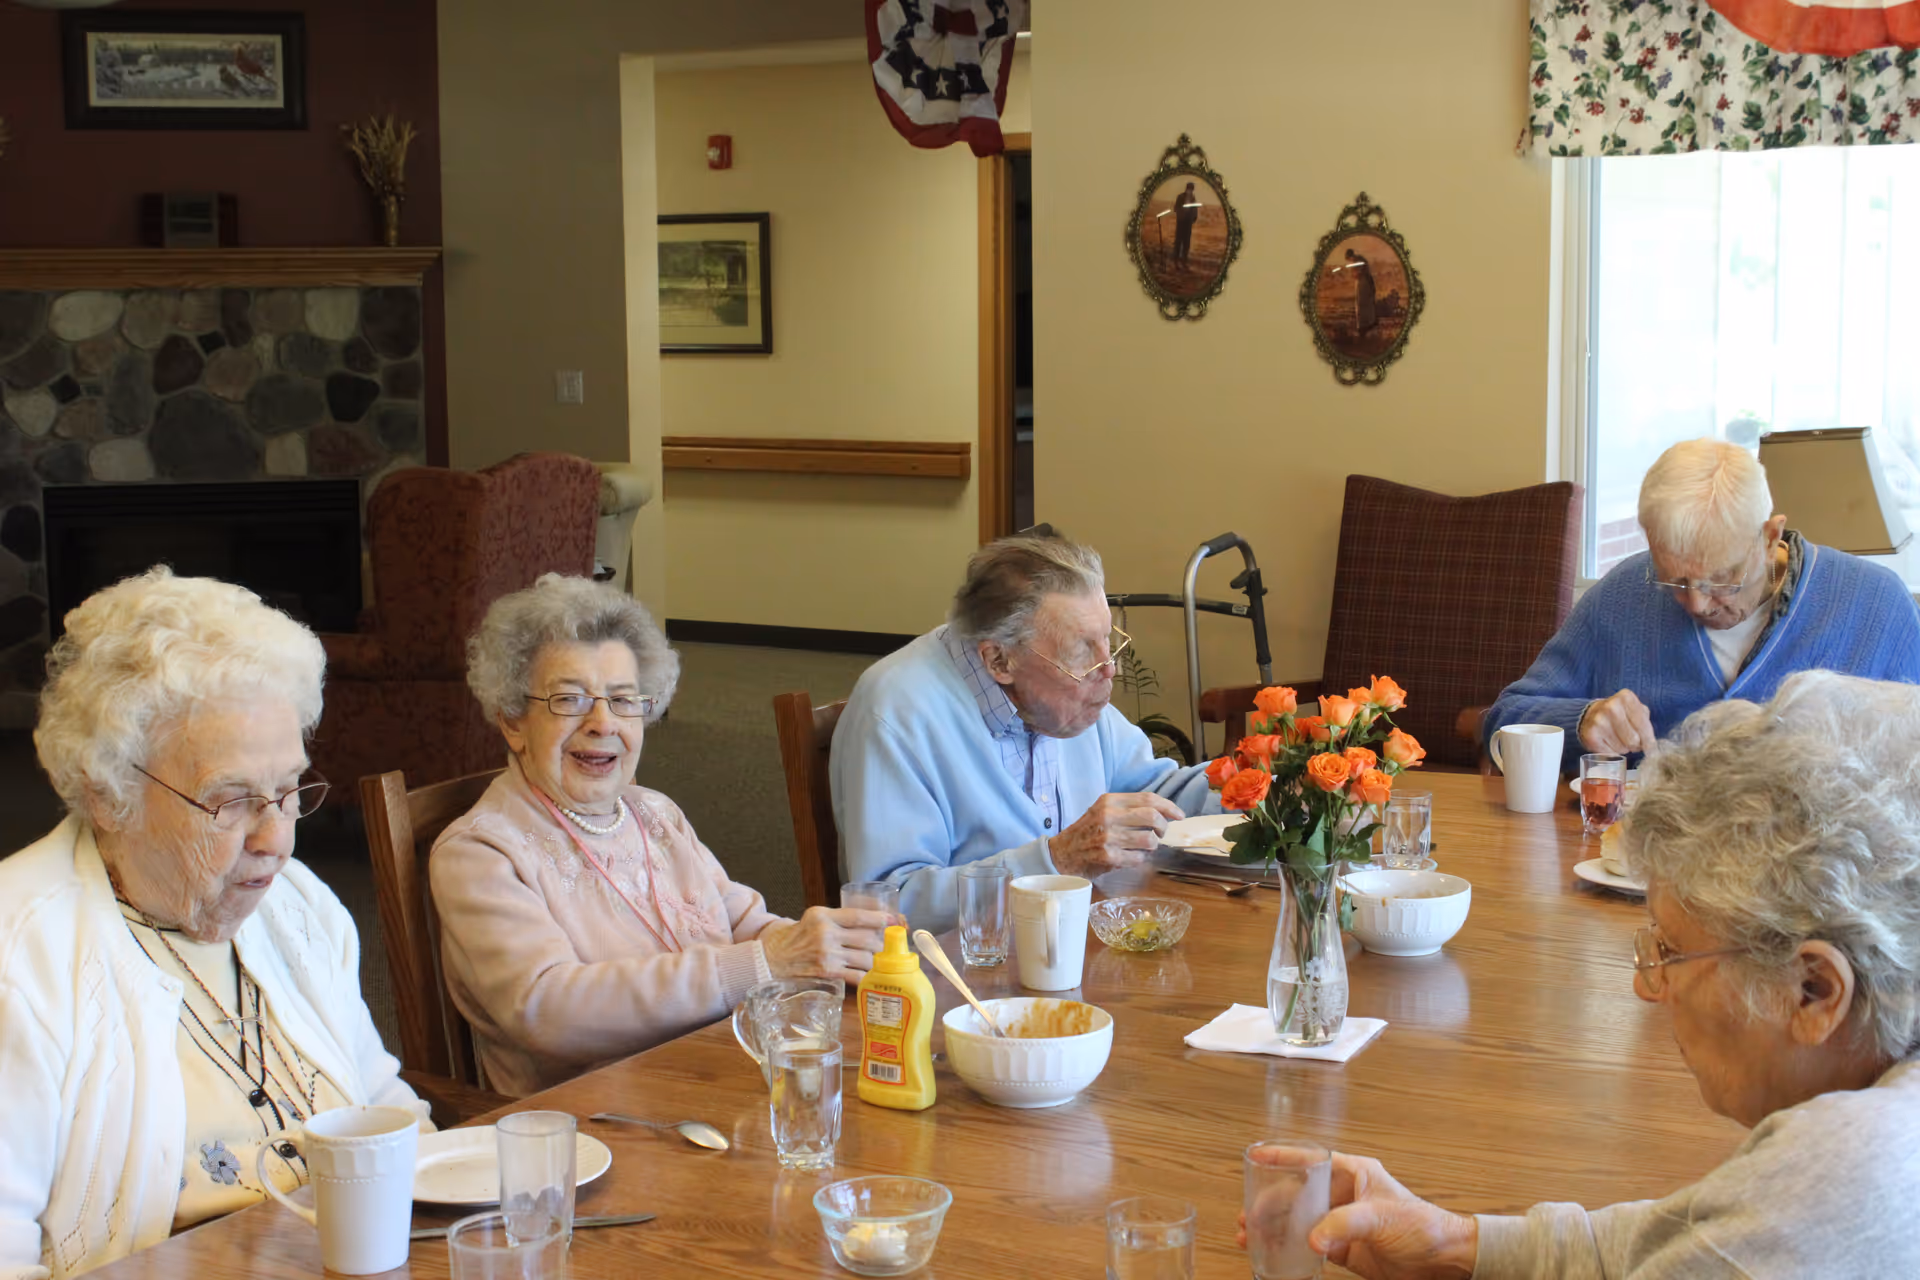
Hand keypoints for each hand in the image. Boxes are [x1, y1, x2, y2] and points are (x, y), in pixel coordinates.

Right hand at [759, 906, 890, 983]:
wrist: (774, 958)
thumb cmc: (800, 936)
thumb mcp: (815, 917)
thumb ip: (839, 918)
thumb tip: (874, 920)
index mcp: (823, 916)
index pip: (858, 916)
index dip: (879, 918)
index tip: (894, 920)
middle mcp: (825, 934)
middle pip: (866, 938)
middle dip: (883, 943)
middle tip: (891, 944)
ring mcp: (827, 955)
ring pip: (865, 958)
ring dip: (878, 960)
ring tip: (884, 959)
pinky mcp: (828, 973)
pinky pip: (856, 975)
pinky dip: (868, 976)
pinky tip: (874, 976)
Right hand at [1047, 792, 1183, 877]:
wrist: (1062, 854)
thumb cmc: (1087, 831)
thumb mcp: (1102, 810)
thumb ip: (1128, 808)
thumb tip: (1163, 812)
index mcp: (1109, 801)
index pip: (1148, 798)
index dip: (1169, 806)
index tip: (1179, 815)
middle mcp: (1109, 816)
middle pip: (1152, 816)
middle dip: (1163, 827)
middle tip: (1161, 833)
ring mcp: (1109, 837)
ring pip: (1150, 840)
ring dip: (1152, 845)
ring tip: (1143, 846)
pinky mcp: (1109, 857)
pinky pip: (1139, 858)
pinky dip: (1140, 859)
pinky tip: (1130, 856)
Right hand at [1236, 1152, 1475, 1279]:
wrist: (1444, 1261)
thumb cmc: (1424, 1227)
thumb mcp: (1383, 1217)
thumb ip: (1345, 1224)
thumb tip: (1313, 1238)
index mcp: (1352, 1173)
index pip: (1310, 1159)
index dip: (1281, 1156)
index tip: (1255, 1156)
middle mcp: (1342, 1195)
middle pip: (1296, 1193)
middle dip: (1269, 1203)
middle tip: (1249, 1217)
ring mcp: (1341, 1222)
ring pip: (1298, 1220)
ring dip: (1274, 1228)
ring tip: (1250, 1237)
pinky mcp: (1343, 1248)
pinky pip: (1309, 1246)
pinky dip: (1290, 1250)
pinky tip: (1275, 1255)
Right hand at [1579, 689, 1656, 755]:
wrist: (1591, 714)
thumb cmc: (1620, 714)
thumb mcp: (1636, 710)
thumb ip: (1646, 724)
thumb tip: (1652, 745)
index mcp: (1626, 698)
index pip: (1644, 727)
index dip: (1649, 740)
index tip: (1650, 747)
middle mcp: (1611, 707)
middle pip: (1634, 740)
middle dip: (1635, 745)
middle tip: (1631, 741)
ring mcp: (1599, 721)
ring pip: (1622, 748)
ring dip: (1623, 748)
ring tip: (1618, 739)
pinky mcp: (1590, 735)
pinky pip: (1610, 753)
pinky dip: (1612, 752)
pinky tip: (1608, 743)